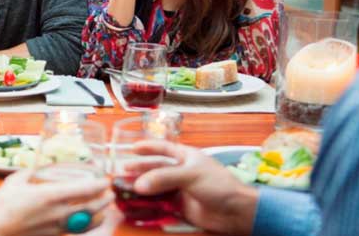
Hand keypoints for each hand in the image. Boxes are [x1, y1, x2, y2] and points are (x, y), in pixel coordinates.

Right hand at [0, 169, 112, 235]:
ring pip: (87, 222)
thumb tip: (39, 168)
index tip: (105, 179)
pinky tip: (89, 219)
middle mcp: (57, 212)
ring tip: (105, 205)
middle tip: (109, 191)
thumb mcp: (15, 181)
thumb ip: (30, 172)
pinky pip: (77, 231)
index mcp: (49, 195)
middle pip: (91, 206)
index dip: (98, 184)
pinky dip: (88, 224)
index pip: (83, 189)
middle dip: (104, 198)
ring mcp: (56, 227)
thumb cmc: (1, 206)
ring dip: (100, 213)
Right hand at [132, 140, 257, 234]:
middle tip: (123, 171)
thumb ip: (164, 178)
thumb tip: (139, 184)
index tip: (133, 148)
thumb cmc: (219, 185)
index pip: (164, 148)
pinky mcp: (180, 206)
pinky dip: (149, 203)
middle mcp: (181, 171)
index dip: (149, 147)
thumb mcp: (190, 175)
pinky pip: (160, 203)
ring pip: (156, 186)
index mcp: (186, 156)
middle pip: (156, 168)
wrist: (234, 212)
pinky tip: (138, 203)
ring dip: (142, 187)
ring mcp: (180, 189)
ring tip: (126, 187)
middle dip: (140, 169)